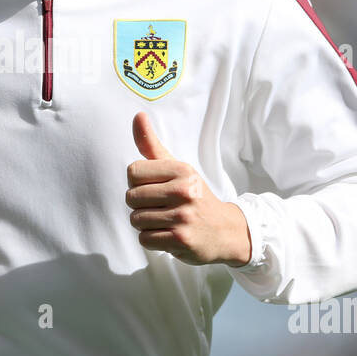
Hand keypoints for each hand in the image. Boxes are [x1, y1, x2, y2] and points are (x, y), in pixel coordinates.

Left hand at [126, 112, 251, 266]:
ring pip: (136, 220)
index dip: (138, 183)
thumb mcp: (178, 169)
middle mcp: (184, 191)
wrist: (225, 231)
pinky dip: (152, 240)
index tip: (155, 188)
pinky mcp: (181, 239)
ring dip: (146, 224)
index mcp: (181, 170)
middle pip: (131, 197)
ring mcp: (183, 216)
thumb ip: (152, 145)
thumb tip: (138, 116)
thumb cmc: (194, 197)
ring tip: (166, 221)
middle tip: (162, 207)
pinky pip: (144, 239)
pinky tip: (169, 234)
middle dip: (141, 205)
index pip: (133, 172)